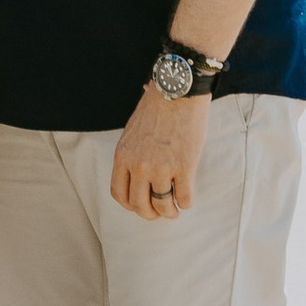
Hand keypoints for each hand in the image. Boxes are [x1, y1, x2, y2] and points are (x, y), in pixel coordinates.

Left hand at [109, 84, 209, 224]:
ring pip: (163, 206)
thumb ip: (131, 154)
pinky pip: (184, 198)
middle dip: (150, 214)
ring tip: (175, 209)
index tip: (141, 205)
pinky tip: (186, 197)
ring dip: (170, 212)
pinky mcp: (184, 167)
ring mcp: (161, 168)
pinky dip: (186, 202)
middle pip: (140, 206)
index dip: (131, 205)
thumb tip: (137, 177)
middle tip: (160, 212)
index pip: (119, 194)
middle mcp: (139, 165)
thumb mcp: (132, 131)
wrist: (177, 91)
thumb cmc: (156, 108)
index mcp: (123, 156)